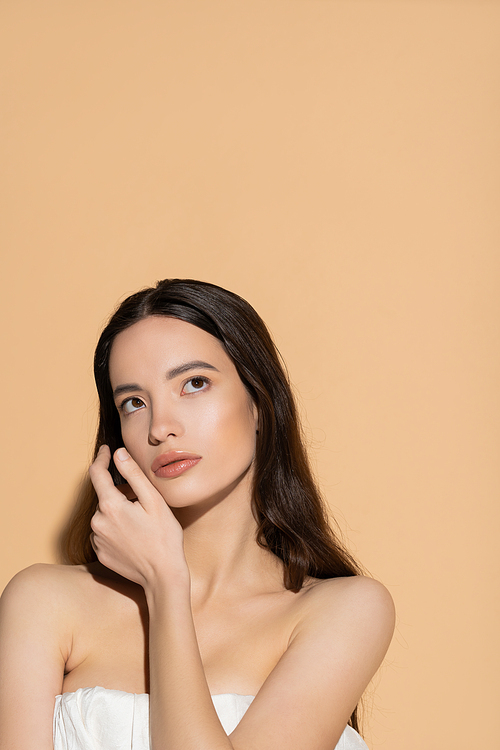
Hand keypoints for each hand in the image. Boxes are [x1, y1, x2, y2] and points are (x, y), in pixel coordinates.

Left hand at [89, 445, 187, 589]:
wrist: (162, 576)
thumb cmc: (164, 537)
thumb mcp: (154, 501)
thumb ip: (133, 475)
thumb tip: (118, 454)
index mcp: (110, 506)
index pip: (97, 474)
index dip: (102, 458)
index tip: (107, 450)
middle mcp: (97, 522)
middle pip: (105, 496)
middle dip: (121, 492)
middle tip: (145, 501)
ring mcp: (97, 539)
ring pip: (105, 514)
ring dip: (119, 511)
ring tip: (142, 522)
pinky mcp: (100, 553)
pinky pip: (104, 531)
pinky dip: (116, 527)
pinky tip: (134, 535)